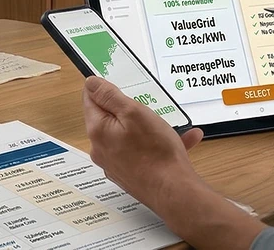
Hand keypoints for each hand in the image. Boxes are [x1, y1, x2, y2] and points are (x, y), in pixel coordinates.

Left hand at [83, 77, 264, 248]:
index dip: (103, 89)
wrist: (173, 191)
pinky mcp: (130, 174)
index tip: (116, 85)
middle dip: (129, 110)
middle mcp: (101, 148)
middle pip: (109, 118)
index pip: (90, 100)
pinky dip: (158, 144)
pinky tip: (184, 139)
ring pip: (129, 136)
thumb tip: (90, 83)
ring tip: (171, 125)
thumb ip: (109, 96)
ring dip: (149, 127)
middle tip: (147, 107)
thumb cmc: (156, 151)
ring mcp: (115, 163)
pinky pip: (141, 152)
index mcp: (98, 130)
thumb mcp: (134, 112)